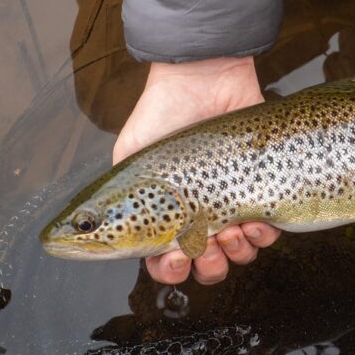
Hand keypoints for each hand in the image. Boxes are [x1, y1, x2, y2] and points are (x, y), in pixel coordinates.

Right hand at [113, 57, 280, 284]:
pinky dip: (263, 236)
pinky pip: (268, 233)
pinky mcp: (262, 192)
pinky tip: (254, 222)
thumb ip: (111, 199)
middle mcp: (201, 217)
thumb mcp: (128, 159)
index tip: (173, 257)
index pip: (168, 263)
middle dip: (207, 266)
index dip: (170, 272)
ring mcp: (233, 206)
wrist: (206, 82)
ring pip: (239, 255)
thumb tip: (87, 233)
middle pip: (207, 267)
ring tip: (230, 229)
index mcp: (166, 216)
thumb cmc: (163, 116)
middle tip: (204, 245)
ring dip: (235, 252)